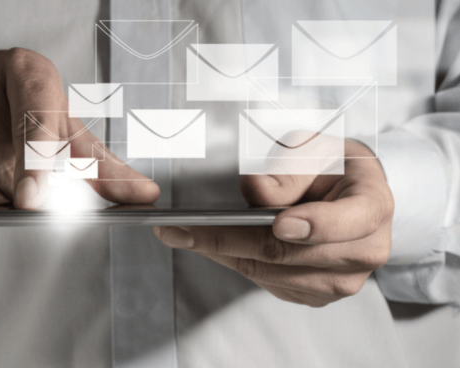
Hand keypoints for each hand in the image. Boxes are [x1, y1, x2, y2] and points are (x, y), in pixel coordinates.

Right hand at [0, 48, 158, 207]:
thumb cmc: (25, 108)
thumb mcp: (65, 126)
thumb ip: (103, 163)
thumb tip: (145, 194)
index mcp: (26, 70)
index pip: (36, 115)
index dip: (38, 156)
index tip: (35, 195)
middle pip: (7, 163)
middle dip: (26, 189)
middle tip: (33, 185)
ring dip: (0, 198)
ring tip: (4, 174)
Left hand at [153, 141, 393, 306]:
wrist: (349, 196)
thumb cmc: (332, 166)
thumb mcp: (314, 148)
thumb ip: (289, 168)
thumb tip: (258, 192)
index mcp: (373, 207)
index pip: (348, 222)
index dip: (313, 225)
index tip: (279, 222)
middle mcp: (364, 251)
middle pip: (289, 253)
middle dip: (227, 240)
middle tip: (180, 229)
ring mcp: (341, 280)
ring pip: (269, 272)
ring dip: (221, 253)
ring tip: (182, 233)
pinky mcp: (315, 294)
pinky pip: (266, 283)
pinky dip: (234, 262)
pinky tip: (212, 244)